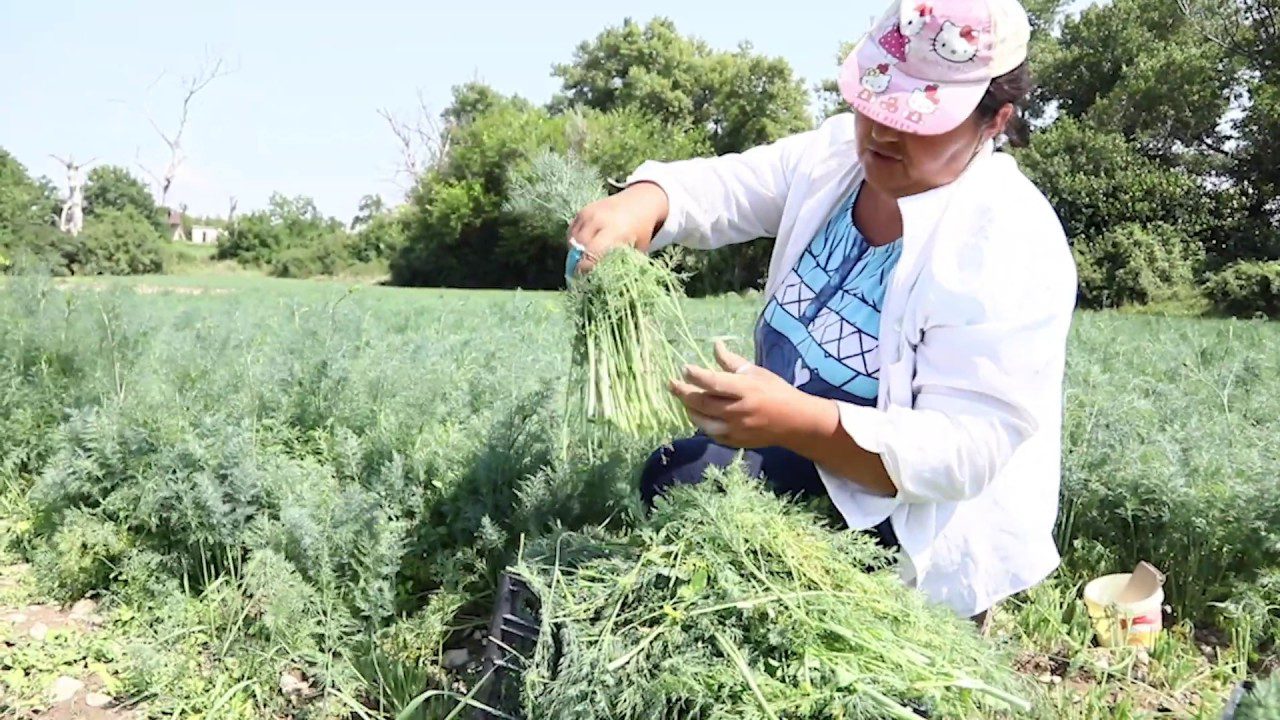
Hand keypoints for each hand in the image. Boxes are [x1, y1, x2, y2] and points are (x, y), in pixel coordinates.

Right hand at [567, 182, 668, 273]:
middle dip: (578, 263)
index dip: (585, 269)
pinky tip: (583, 248)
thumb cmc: (641, 230)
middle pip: (579, 248)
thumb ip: (624, 263)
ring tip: (583, 261)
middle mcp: (599, 220)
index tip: (585, 280)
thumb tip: (607, 283)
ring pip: (572, 240)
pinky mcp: (583, 211)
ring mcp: (589, 213)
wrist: (640, 201)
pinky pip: (571, 232)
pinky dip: (573, 242)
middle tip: (581, 275)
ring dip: (574, 253)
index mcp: (615, 231)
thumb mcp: (638, 249)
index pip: (591, 254)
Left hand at [669, 341, 835, 449]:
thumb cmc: (776, 392)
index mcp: (746, 390)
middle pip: (703, 402)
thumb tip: (715, 344)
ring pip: (703, 421)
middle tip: (672, 383)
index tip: (684, 368)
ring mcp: (736, 429)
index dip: (696, 375)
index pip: (713, 382)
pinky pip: (711, 433)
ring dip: (689, 409)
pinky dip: (701, 423)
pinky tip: (697, 414)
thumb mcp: (756, 373)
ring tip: (683, 399)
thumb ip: (732, 361)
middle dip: (684, 392)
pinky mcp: (736, 441)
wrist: (795, 422)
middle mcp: (738, 410)